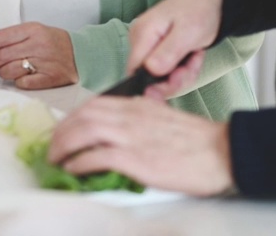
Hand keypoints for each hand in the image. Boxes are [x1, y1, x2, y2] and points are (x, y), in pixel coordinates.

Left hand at [0, 21, 76, 88]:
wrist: (80, 54)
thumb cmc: (54, 43)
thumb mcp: (35, 31)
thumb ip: (13, 37)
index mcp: (33, 30)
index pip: (1, 37)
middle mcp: (39, 44)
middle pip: (2, 55)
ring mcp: (45, 61)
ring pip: (10, 70)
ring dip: (2, 73)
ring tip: (6, 70)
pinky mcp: (50, 77)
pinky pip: (23, 83)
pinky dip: (18, 81)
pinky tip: (22, 77)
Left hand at [47, 95, 233, 195]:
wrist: (222, 152)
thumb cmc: (198, 142)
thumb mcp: (164, 120)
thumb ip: (140, 122)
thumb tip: (120, 136)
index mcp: (138, 105)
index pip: (95, 104)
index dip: (74, 117)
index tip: (64, 129)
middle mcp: (131, 115)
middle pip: (83, 115)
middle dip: (61, 132)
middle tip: (53, 147)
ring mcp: (131, 135)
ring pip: (83, 132)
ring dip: (63, 146)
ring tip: (56, 159)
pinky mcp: (135, 158)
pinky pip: (96, 157)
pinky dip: (79, 163)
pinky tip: (73, 170)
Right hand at [127, 0, 222, 82]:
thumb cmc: (198, 9)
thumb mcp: (189, 32)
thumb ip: (169, 52)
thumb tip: (151, 70)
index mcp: (143, 34)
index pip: (135, 71)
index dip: (155, 83)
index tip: (180, 77)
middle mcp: (139, 41)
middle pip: (147, 78)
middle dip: (174, 79)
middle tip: (192, 66)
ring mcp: (146, 47)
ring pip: (158, 78)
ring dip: (181, 75)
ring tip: (194, 57)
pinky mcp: (154, 51)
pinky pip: (164, 72)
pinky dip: (181, 70)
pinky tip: (191, 58)